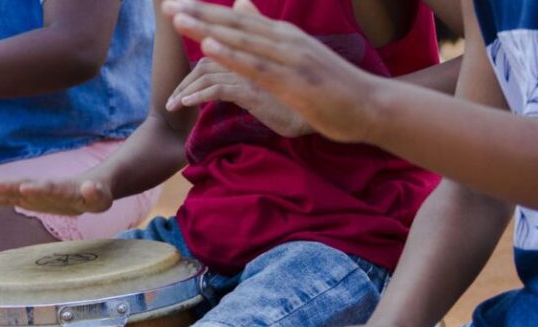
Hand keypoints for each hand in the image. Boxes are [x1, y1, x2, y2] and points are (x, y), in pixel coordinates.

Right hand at [0, 178, 113, 215]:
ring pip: (14, 190)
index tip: (23, 188)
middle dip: (7, 186)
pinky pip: (12, 199)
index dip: (37, 188)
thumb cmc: (98, 195)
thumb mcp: (101, 197)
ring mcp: (37, 192)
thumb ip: (95, 193)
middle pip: (24, 184)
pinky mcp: (32, 199)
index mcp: (63, 187)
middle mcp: (45, 187)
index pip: (49, 187)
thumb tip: (90, 187)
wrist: (90, 188)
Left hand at [162, 0, 380, 143]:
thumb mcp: (299, 57)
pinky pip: (257, 67)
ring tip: (179, 19)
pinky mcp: (294, 82)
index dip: (207, 12)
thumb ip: (269, 36)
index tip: (177, 6)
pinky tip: (210, 47)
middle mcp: (285, 41)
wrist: (371, 105)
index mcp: (285, 36)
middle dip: (199, 15)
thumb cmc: (335, 87)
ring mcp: (290, 60)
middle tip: (166, 7)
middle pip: (235, 25)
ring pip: (242, 41)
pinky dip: (233, 55)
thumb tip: (241, 6)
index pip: (239, 20)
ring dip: (208, 29)